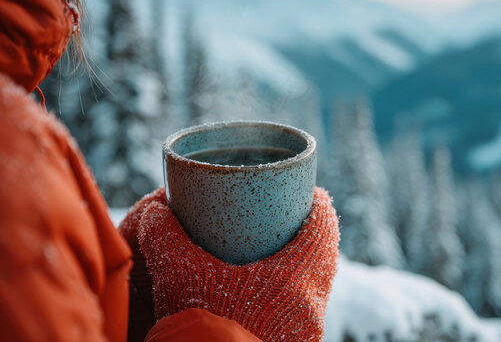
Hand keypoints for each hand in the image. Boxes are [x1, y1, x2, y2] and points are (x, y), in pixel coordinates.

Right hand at [136, 187, 338, 341]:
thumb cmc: (201, 325)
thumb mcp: (179, 275)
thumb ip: (165, 236)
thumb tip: (155, 210)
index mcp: (298, 278)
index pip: (325, 226)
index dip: (317, 204)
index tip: (305, 193)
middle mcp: (312, 306)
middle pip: (323, 257)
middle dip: (306, 237)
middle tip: (284, 222)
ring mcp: (307, 332)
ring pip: (315, 289)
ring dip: (300, 271)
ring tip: (276, 257)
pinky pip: (302, 314)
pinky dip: (291, 299)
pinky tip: (269, 298)